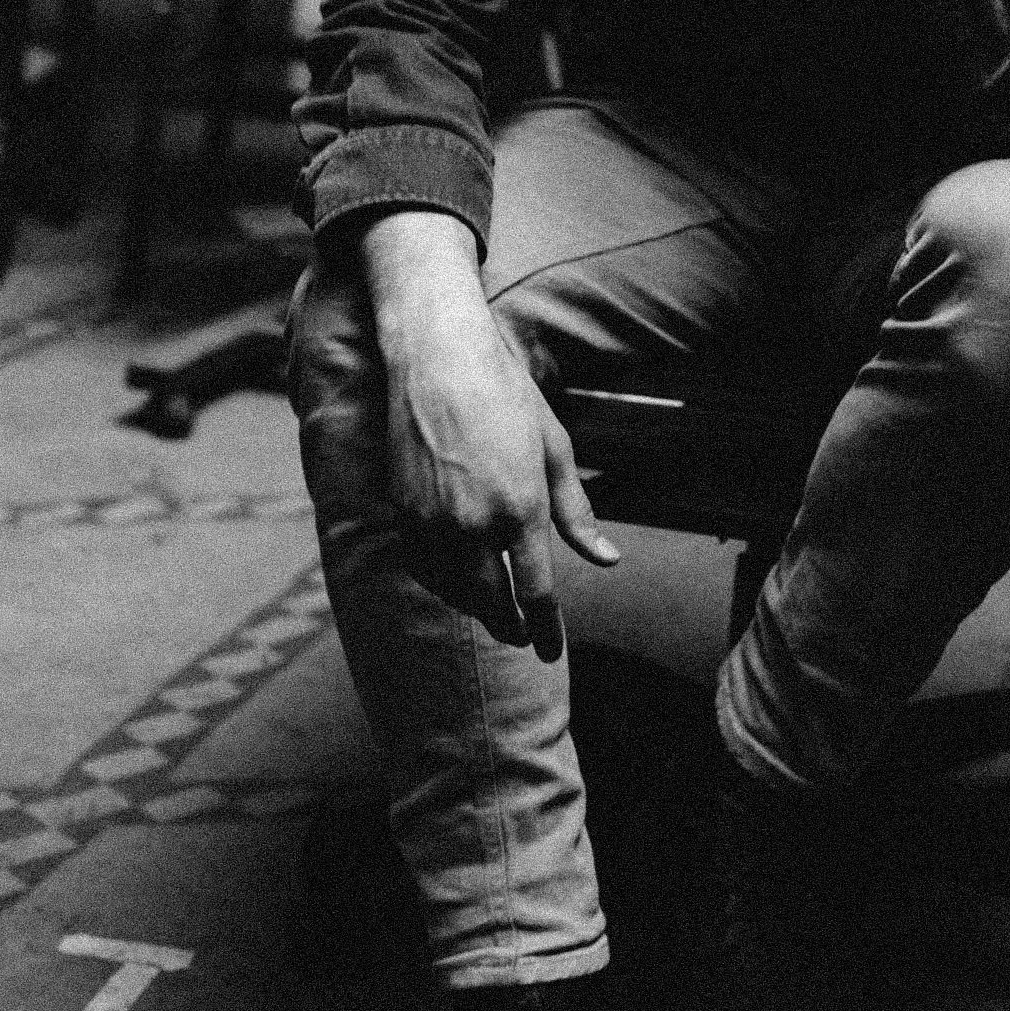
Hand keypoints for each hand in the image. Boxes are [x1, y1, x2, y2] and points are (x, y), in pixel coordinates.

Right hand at [365, 218, 617, 659]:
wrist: (437, 357)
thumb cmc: (506, 395)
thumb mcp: (554, 449)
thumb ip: (577, 513)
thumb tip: (608, 559)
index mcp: (520, 508)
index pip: (536, 594)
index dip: (546, 631)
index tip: (550, 653)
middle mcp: (473, 525)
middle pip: (492, 605)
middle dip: (510, 627)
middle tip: (523, 636)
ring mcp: (431, 522)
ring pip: (454, 592)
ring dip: (476, 608)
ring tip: (494, 610)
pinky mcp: (401, 513)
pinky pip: (423, 569)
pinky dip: (443, 584)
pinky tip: (458, 580)